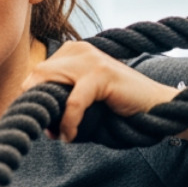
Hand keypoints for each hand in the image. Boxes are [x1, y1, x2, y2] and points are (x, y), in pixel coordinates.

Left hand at [22, 41, 177, 141]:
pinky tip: (70, 136)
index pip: (37, 72)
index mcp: (72, 51)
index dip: (32, 98)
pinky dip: (68, 122)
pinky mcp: (101, 74)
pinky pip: (72, 101)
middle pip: (38, 75)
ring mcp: (91, 59)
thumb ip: (59, 99)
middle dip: (37, 104)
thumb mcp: (82, 98)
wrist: (155, 108)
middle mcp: (79, 49)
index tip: (39, 120)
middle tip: (47, 130)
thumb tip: (33, 112)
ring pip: (51, 85)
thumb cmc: (116, 108)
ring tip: (58, 134)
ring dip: (51, 115)